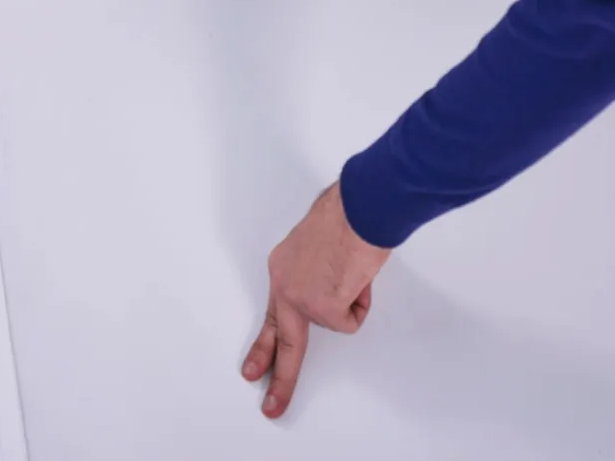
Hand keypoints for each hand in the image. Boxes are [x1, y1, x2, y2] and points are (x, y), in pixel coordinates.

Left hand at [242, 184, 391, 418]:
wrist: (357, 208)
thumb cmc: (348, 218)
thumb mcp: (322, 249)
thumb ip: (319, 275)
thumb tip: (333, 286)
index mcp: (282, 267)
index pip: (273, 314)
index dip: (265, 345)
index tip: (253, 370)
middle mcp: (283, 282)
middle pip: (281, 340)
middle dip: (279, 377)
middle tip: (268, 405)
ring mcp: (300, 298)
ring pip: (335, 319)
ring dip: (350, 298)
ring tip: (352, 267)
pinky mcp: (321, 307)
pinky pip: (351, 319)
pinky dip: (361, 300)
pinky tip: (356, 274)